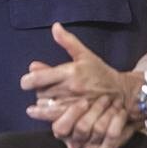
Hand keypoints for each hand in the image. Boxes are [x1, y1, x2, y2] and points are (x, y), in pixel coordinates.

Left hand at [22, 23, 144, 142]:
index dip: (28, 81)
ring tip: (36, 107)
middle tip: (40, 90)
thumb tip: (55, 26)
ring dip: (41, 107)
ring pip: (48, 109)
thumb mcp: (85, 54)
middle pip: (42, 94)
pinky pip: (59, 121)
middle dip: (38, 92)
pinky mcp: (79, 117)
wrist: (121, 92)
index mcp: (70, 71)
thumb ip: (68, 41)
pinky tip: (46, 116)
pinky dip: (51, 118)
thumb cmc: (100, 72)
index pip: (40, 78)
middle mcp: (70, 89)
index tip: (25, 83)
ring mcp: (74, 105)